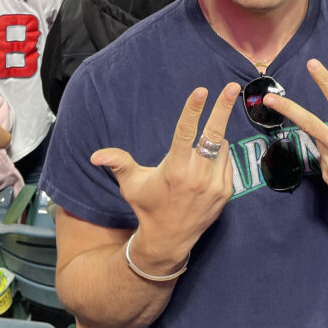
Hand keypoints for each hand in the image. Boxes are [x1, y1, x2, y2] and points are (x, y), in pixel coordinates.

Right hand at [90, 82, 239, 274]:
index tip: (201, 90)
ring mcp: (214, 184)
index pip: (185, 132)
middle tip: (232, 87)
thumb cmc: (147, 206)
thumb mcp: (131, 184)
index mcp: (174, 169)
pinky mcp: (225, 191)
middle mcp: (196, 175)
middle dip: (222, 108)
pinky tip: (206, 164)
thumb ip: (118, 163)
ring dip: (214, 140)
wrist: (169, 240)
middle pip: (213, 133)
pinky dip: (220, 156)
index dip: (193, 109)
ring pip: (221, 146)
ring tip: (198, 151)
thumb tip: (95, 155)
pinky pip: (227, 161)